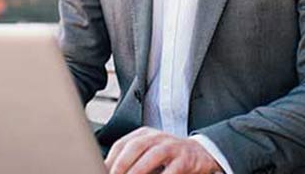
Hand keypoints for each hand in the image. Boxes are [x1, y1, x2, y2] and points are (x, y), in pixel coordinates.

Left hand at [105, 127, 222, 173]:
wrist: (202, 153)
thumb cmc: (169, 156)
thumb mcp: (149, 152)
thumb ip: (131, 160)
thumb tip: (109, 170)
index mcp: (144, 134)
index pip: (122, 144)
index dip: (110, 159)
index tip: (101, 170)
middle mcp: (157, 137)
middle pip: (135, 147)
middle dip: (121, 164)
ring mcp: (172, 147)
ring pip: (152, 156)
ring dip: (138, 171)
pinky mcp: (186, 159)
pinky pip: (172, 170)